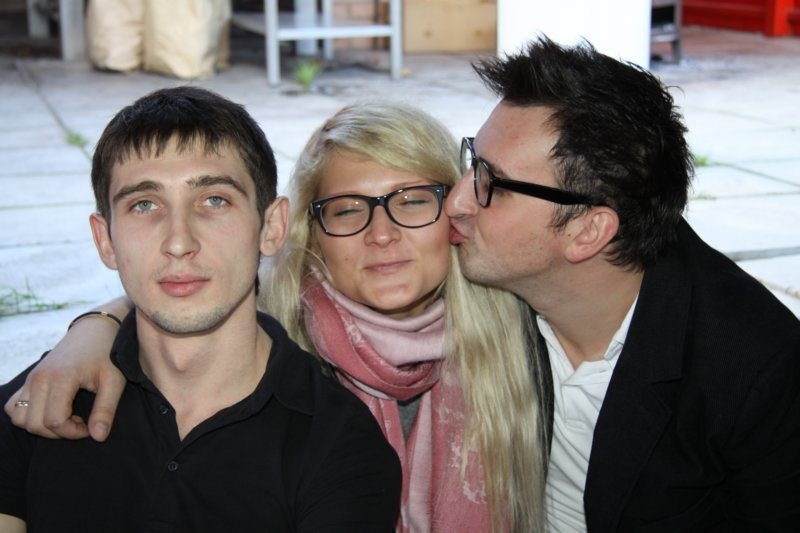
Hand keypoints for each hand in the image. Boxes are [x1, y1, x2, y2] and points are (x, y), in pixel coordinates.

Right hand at [3, 298, 129, 440]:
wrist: (95, 330)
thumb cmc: (108, 354)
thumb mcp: (114, 381)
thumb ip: (106, 410)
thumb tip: (98, 437)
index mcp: (61, 378)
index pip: (54, 421)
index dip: (73, 432)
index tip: (89, 426)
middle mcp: (39, 378)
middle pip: (34, 424)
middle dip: (58, 432)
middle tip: (80, 423)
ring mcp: (31, 378)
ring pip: (20, 418)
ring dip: (41, 426)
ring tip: (67, 416)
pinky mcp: (28, 379)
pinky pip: (14, 406)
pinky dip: (28, 415)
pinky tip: (53, 410)